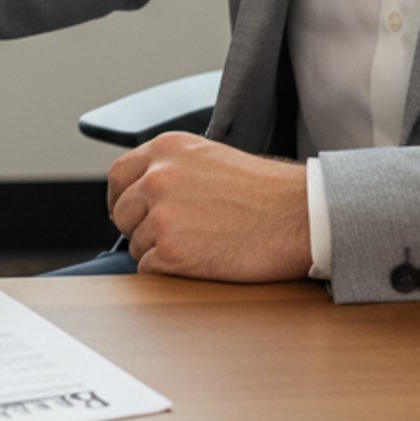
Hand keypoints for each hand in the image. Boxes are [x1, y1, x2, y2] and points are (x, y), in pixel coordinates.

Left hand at [106, 134, 311, 281]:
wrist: (300, 215)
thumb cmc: (266, 191)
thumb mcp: (210, 158)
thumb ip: (172, 168)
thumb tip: (143, 192)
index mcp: (166, 149)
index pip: (119, 176)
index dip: (124, 199)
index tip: (134, 213)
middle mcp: (157, 177)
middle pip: (123, 214)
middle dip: (142, 228)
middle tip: (176, 235)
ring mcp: (162, 215)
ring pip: (136, 245)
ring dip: (160, 251)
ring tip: (201, 245)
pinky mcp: (172, 251)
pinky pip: (149, 270)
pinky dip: (169, 272)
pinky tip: (201, 262)